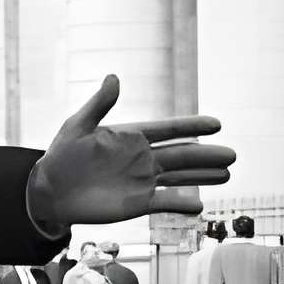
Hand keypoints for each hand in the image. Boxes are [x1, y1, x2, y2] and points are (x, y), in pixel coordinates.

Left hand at [26, 75, 234, 237]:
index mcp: (131, 136)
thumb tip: (115, 77)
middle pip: (182, 155)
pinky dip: (181, 204)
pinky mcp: (136, 203)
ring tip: (227, 174)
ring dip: (202, 176)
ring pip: (180, 177)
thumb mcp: (78, 126)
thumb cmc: (60, 155)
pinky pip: (165, 202)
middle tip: (233, 154)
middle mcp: (141, 158)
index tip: (216, 123)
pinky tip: (199, 206)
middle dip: (207, 155)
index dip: (192, 126)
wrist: (50, 190)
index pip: (168, 130)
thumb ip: (99, 104)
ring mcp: (141, 181)